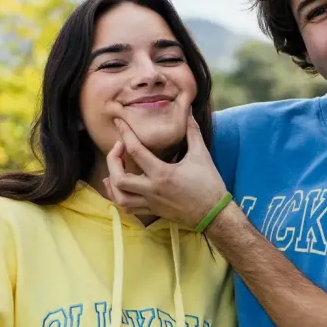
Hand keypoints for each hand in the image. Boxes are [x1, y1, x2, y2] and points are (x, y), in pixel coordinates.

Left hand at [106, 115, 227, 228]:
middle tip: (118, 148)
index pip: (136, 151)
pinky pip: (128, 208)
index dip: (125, 134)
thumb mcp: (201, 155)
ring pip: (120, 198)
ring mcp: (151, 203)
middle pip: (119, 179)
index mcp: (162, 174)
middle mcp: (152, 190)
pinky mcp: (153, 211)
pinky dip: (118, 197)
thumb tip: (188, 112)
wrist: (214, 214)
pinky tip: (118, 187)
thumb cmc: (209, 184)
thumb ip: (193, 132)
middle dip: (112, 161)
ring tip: (114, 168)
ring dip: (112, 182)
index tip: (118, 123)